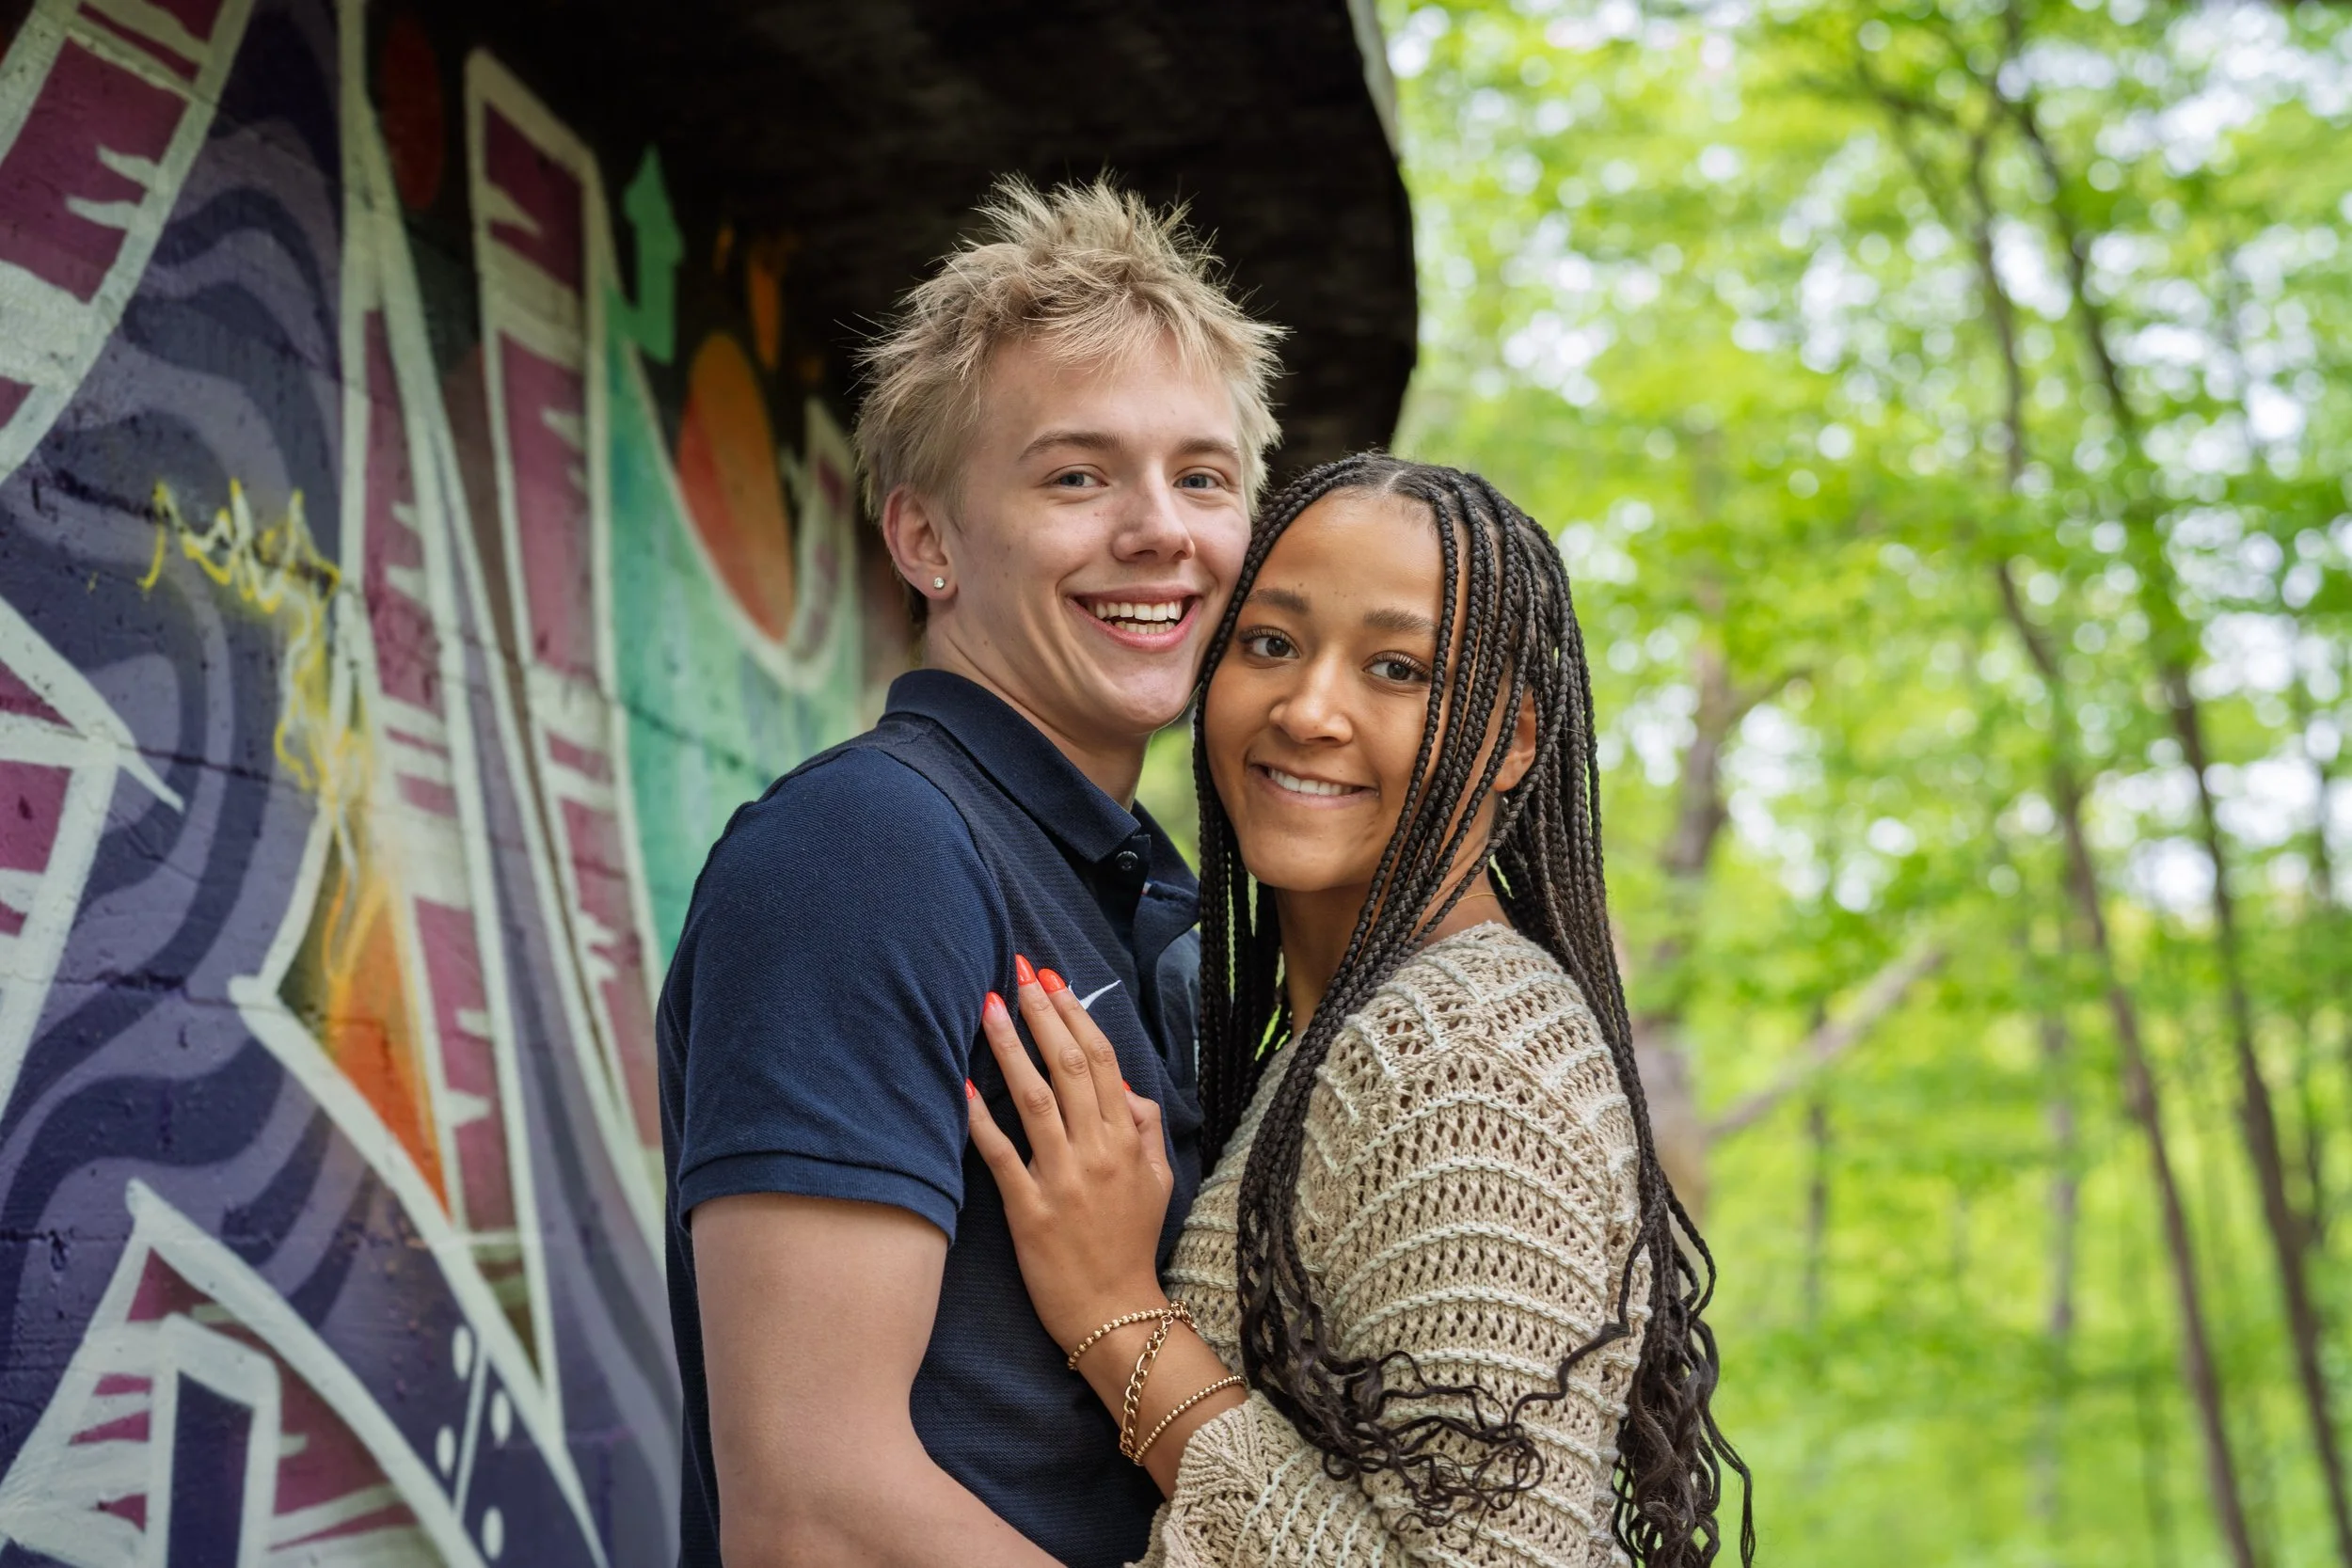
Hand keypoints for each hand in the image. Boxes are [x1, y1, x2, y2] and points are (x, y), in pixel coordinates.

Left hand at [967, 959, 1174, 1353]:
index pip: (1102, 1061)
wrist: (1115, 1313)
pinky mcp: (1030, 1210)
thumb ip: (1146, 1129)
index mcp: (1127, 1140)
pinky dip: (980, 1119)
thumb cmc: (1129, 1244)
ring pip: (1035, 1099)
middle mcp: (1098, 1151)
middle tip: (1017, 972)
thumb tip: (1126, 1086)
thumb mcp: (1158, 1181)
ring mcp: (1064, 1179)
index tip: (1051, 979)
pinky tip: (960, 1086)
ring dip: (1010, 1048)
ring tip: (988, 1006)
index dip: (1075, 1014)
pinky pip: (1002, 1154)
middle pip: (1069, 1067)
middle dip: (1042, 1013)